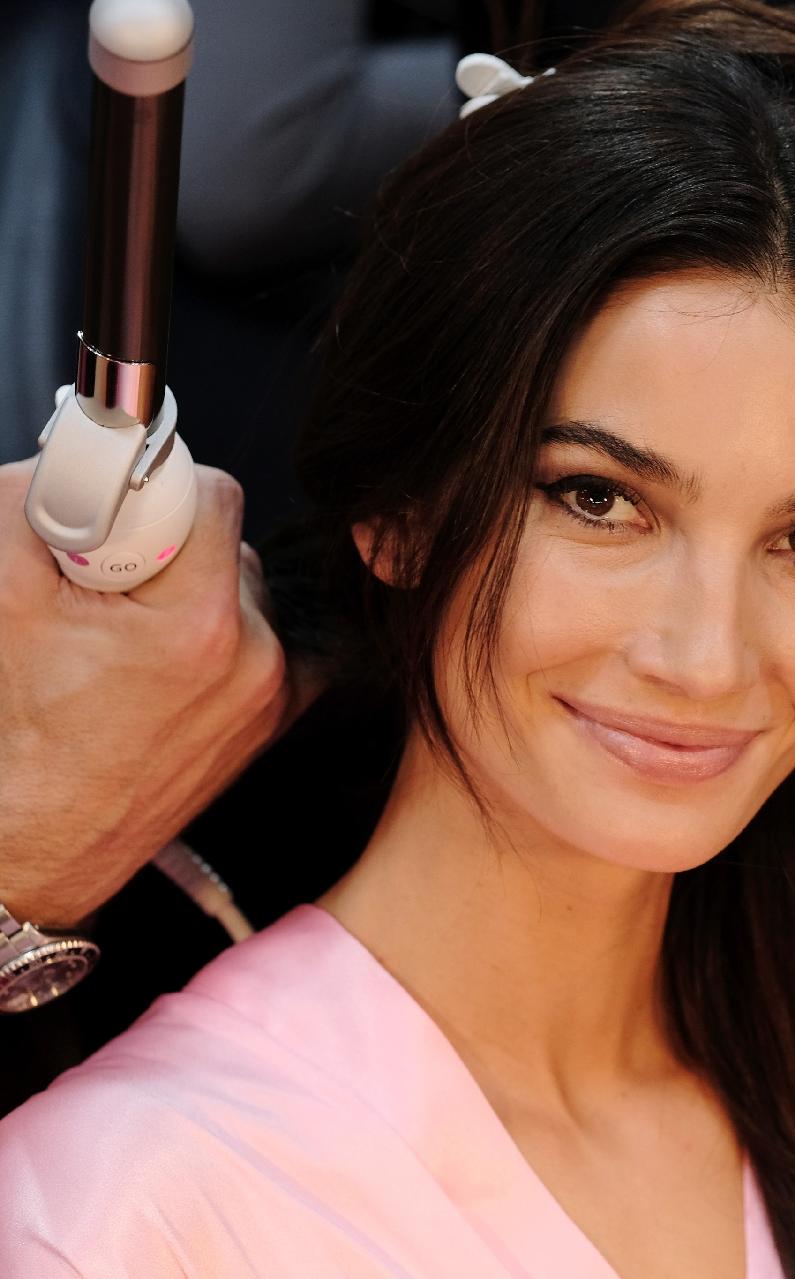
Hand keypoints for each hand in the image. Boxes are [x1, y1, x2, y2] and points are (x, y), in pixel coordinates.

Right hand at [0, 458, 313, 926]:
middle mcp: (255, 658)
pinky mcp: (276, 714)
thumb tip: (87, 439)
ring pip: (233, 585)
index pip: (208, 489)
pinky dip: (208, 632)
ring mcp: (272, 692)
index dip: (148, 483)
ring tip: (113, 643)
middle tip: (93, 587)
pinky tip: (153, 666)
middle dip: (154, 542)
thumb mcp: (2, 590)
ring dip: (177, 590)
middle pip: (221, 536)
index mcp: (197, 626)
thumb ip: (46, 495)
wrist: (28, 844)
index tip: (113, 500)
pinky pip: (252, 633)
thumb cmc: (10, 733)